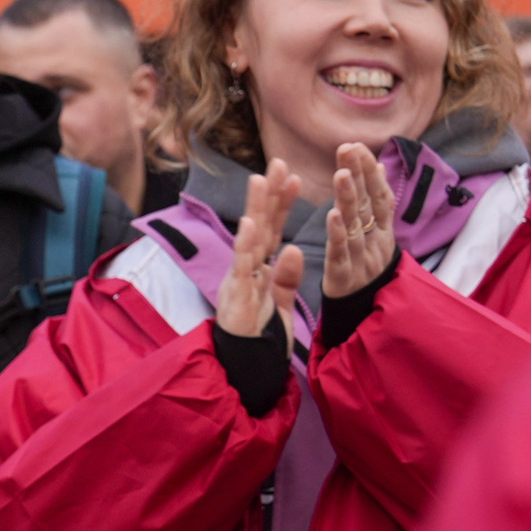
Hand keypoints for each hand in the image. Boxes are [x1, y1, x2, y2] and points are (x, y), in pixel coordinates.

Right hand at [213, 159, 306, 337]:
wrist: (245, 369)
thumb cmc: (260, 337)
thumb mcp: (280, 301)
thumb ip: (286, 276)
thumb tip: (294, 248)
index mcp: (261, 269)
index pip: (274, 229)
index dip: (282, 203)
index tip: (293, 176)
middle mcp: (248, 269)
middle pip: (261, 225)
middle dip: (269, 194)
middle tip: (279, 162)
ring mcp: (240, 280)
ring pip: (250, 238)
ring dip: (256, 208)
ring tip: (262, 179)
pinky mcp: (236, 295)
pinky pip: (242, 267)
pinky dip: (247, 244)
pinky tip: (252, 222)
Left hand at [324, 144, 398, 297]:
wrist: (366, 315)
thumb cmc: (366, 271)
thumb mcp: (374, 238)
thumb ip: (374, 206)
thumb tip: (377, 169)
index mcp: (381, 231)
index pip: (378, 196)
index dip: (370, 171)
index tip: (358, 146)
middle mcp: (375, 242)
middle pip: (368, 205)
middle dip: (359, 175)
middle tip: (348, 148)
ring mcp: (362, 259)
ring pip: (356, 226)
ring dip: (349, 198)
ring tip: (341, 173)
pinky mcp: (345, 278)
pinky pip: (341, 254)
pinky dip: (338, 234)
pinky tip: (331, 214)